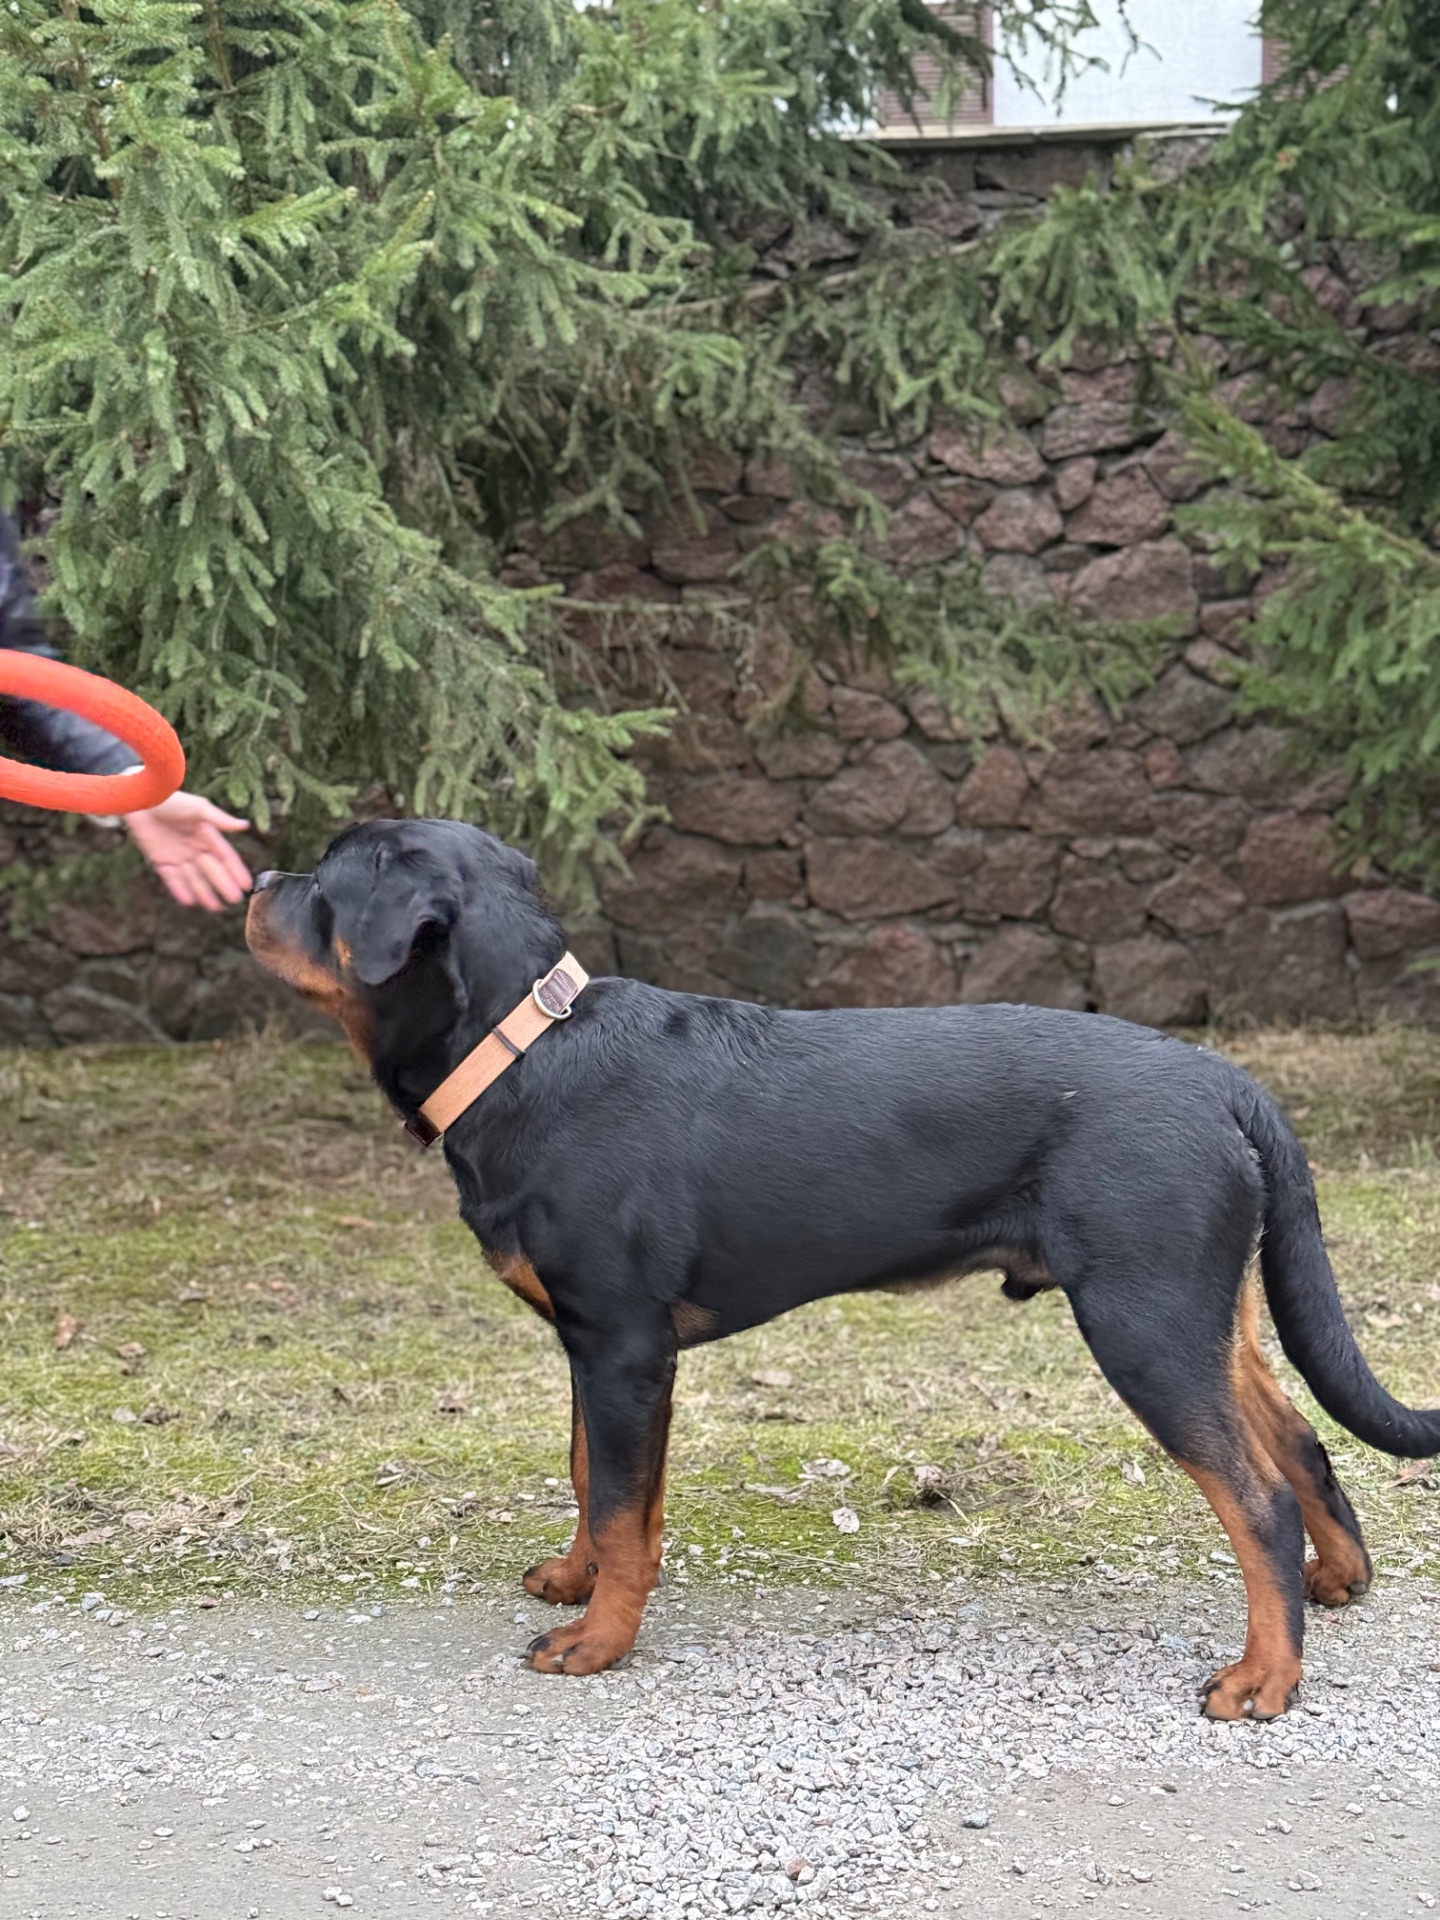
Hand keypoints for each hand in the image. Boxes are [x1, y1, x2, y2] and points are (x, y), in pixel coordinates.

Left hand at [125, 790, 252, 910]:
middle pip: (212, 870)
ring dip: (204, 892)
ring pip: (194, 878)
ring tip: (215, 907)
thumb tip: (245, 826)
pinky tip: (189, 901)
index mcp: (207, 835)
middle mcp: (195, 848)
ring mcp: (178, 855)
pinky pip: (172, 878)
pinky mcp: (161, 860)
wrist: (141, 800)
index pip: (225, 857)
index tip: (246, 885)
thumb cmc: (172, 800)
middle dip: (223, 885)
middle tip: (234, 900)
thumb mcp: (198, 808)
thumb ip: (220, 819)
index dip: (236, 870)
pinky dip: (180, 889)